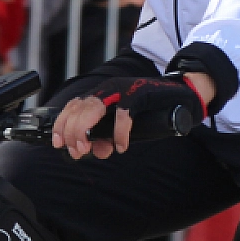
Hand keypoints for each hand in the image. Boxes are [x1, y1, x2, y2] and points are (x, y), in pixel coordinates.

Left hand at [50, 72, 210, 160]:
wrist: (182, 94)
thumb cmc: (152, 110)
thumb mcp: (124, 124)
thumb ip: (109, 135)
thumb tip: (96, 150)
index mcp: (101, 94)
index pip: (73, 106)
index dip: (62, 124)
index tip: (58, 143)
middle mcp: (107, 89)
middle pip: (78, 109)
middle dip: (73, 132)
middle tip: (78, 152)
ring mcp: (122, 89)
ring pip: (94, 108)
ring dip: (88, 131)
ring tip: (94, 150)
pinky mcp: (139, 93)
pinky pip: (123, 114)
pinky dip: (120, 133)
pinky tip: (122, 146)